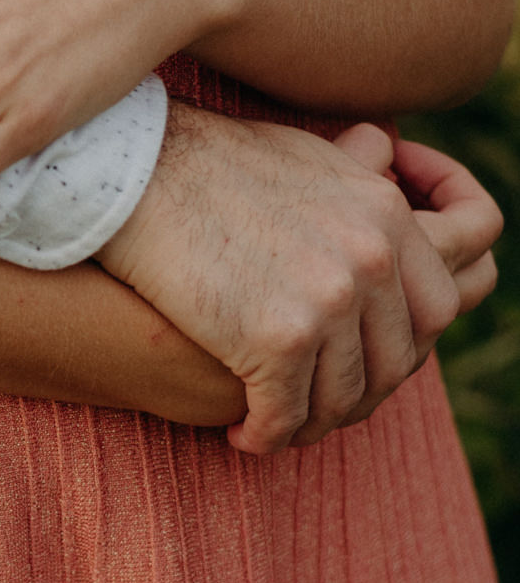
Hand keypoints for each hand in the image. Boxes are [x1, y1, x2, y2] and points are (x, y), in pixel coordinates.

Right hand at [97, 107, 500, 455]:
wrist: (131, 173)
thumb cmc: (203, 160)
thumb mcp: (304, 150)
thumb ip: (357, 170)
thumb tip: (385, 152)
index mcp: (386, 213)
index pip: (451, 297)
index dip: (422, 335)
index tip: (381, 346)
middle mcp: (372, 258)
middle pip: (405, 359)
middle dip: (368, 387)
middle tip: (328, 395)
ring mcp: (329, 301)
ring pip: (347, 396)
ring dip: (316, 420)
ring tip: (283, 422)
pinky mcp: (276, 339)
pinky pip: (287, 414)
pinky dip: (267, 433)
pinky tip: (244, 432)